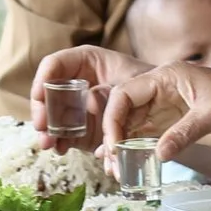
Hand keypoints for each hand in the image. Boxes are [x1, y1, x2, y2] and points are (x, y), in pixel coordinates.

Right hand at [28, 46, 150, 146]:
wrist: (170, 103)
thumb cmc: (155, 83)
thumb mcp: (138, 80)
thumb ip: (118, 92)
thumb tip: (92, 103)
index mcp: (87, 61)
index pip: (55, 65)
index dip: (43, 79)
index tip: (40, 97)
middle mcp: (78, 82)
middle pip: (48, 93)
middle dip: (42, 111)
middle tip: (42, 128)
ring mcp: (79, 105)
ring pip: (54, 115)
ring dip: (49, 130)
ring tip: (49, 144)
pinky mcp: (84, 125)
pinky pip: (67, 133)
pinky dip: (62, 142)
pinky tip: (62, 149)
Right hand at [96, 62, 210, 165]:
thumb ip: (184, 133)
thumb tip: (158, 155)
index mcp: (168, 76)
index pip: (127, 92)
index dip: (114, 117)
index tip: (112, 143)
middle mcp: (163, 91)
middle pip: (126, 110)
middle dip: (114, 135)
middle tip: (110, 163)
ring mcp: (169, 109)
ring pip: (134, 126)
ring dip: (123, 145)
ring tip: (115, 170)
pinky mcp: (177, 126)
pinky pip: (150, 137)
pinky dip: (137, 150)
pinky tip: (128, 164)